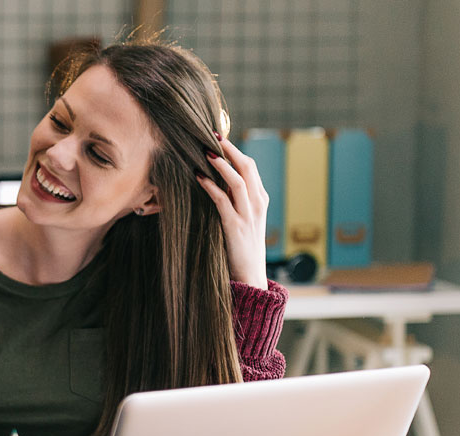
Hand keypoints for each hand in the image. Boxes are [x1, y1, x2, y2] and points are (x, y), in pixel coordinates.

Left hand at [199, 133, 269, 288]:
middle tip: (213, 136)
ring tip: (206, 152)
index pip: (251, 168)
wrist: (251, 274)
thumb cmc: (242, 246)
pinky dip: (210, 187)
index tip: (220, 139)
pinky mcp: (235, 226)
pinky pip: (222, 200)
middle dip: (230, 149)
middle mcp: (257, 204)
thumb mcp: (244, 219)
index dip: (236, 151)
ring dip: (221, 164)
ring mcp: (248, 215)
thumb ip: (236, 201)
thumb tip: (217, 183)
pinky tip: (198, 178)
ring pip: (238, 181)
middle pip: (247, 167)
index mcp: (260, 200)